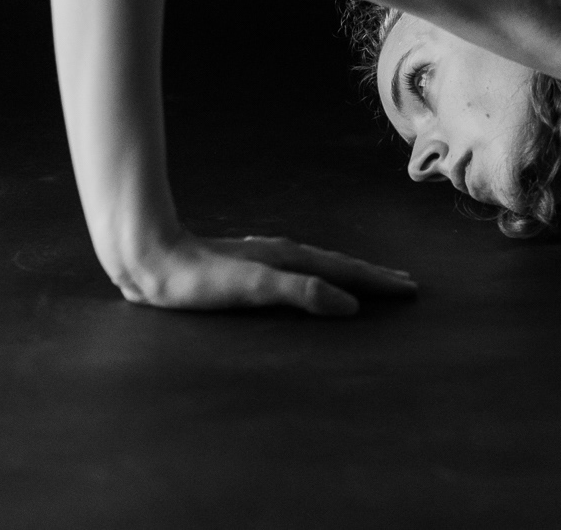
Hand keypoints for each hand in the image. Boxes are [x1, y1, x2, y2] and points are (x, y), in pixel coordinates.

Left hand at [114, 232, 419, 314]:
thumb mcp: (253, 289)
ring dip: (348, 275)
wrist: (150, 259)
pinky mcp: (247, 269)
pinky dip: (320, 278)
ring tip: (367, 282)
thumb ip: (301, 294)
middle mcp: (282, 254)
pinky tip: (311, 283)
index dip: (378, 282)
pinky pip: (300, 273)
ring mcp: (265, 259)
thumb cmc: (197, 280)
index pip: (346, 271)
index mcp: (290, 259)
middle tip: (403, 283)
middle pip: (338, 265)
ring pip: (320, 266)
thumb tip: (350, 305)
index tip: (410, 288)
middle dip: (372, 275)